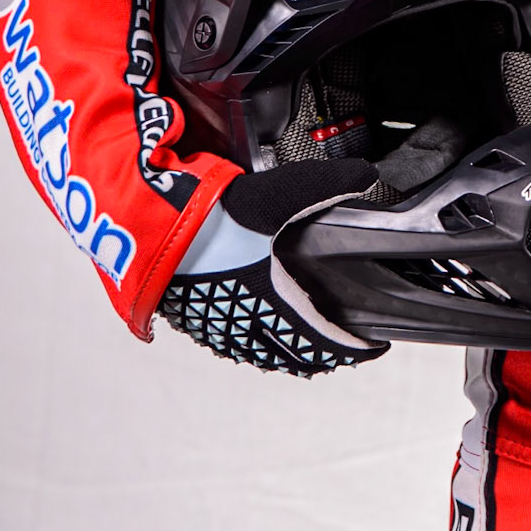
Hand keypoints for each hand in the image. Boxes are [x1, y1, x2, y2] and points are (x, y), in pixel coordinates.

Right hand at [159, 157, 391, 375]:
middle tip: (347, 342)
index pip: (327, 343)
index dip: (355, 348)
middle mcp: (250, 326)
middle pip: (299, 355)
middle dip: (327, 350)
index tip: (374, 345)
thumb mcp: (280, 194)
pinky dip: (261, 341)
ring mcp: (221, 328)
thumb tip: (366, 175)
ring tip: (309, 337)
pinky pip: (238, 342)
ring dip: (294, 349)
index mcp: (277, 306)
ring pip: (267, 352)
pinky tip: (261, 324)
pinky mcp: (199, 319)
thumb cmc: (214, 219)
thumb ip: (329, 184)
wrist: (155, 228)